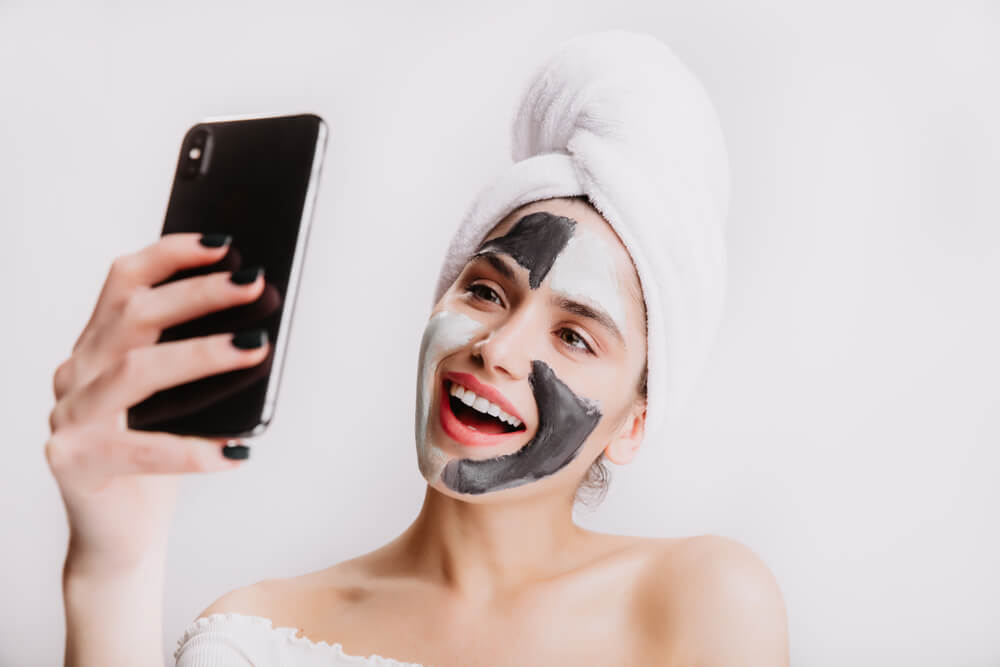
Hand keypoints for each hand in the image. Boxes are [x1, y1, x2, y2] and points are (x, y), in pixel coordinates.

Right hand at [46, 233, 269, 576]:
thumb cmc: (154, 460)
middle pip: (134, 316)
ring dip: (202, 355)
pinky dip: (193, 451)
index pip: (124, 282)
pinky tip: (236, 452)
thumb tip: (257, 324)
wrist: (119, 536)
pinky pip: (142, 451)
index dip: (170, 255)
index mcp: (97, 348)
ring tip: (255, 348)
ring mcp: (71, 418)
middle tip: (253, 283)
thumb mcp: (175, 402)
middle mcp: (77, 374)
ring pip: (137, 371)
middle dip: (198, 293)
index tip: (222, 243)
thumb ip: (192, 362)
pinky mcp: (78, 464)